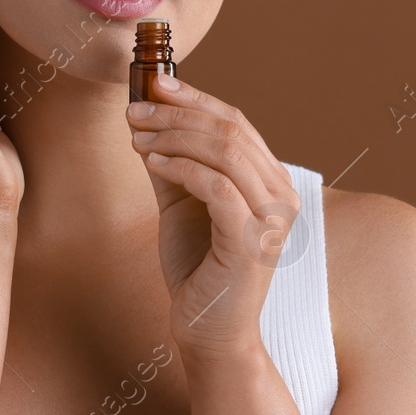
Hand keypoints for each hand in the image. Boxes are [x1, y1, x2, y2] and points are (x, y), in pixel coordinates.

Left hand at [125, 76, 300, 360]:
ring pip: (224, 151)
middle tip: (134, 111)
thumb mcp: (181, 205)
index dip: (195, 97)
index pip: (236, 122)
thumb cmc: (198, 269)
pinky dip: (180, 166)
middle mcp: (281, 195)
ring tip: (136, 135)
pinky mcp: (251, 241)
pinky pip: (216, 186)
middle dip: (177, 113)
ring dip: (172, 135)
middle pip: (230, 130)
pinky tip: (151, 162)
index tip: (155, 82)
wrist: (208, 332)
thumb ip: (172, 163)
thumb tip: (147, 118)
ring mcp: (270, 219)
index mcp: (271, 181)